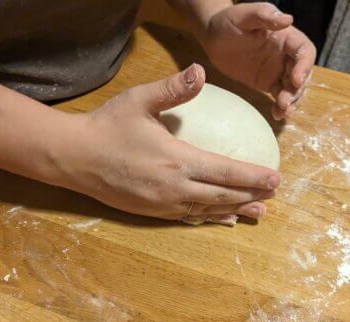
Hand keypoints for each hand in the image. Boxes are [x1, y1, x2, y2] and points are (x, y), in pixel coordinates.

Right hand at [49, 64, 280, 220]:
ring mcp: (163, 203)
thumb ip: (172, 89)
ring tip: (258, 212)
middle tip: (274, 195)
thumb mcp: (138, 101)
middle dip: (251, 195)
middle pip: (222, 195)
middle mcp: (175, 187)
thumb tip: (200, 71)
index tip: (276, 178)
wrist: (73, 157)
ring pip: (208, 210)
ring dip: (235, 211)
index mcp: (177, 160)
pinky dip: (210, 219)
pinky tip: (223, 221)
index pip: (225, 172)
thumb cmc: (107, 126)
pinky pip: (188, 217)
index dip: (252, 176)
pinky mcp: (152, 212)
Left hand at [197, 2, 315, 119]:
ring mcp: (278, 70)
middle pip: (302, 74)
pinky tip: (277, 115)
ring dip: (292, 100)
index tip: (296, 79)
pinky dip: (281, 106)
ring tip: (282, 111)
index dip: (304, 66)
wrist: (213, 37)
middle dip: (297, 89)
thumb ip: (264, 15)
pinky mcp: (268, 83)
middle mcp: (286, 54)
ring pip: (293, 88)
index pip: (304, 51)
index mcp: (286, 37)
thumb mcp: (244, 15)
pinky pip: (280, 96)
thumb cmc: (228, 22)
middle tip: (285, 101)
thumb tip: (288, 19)